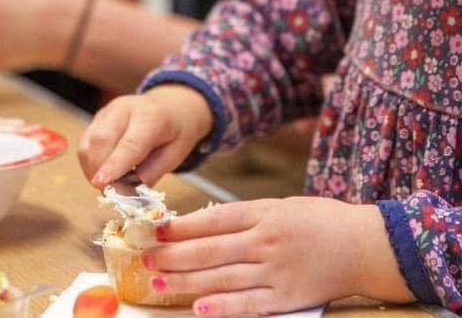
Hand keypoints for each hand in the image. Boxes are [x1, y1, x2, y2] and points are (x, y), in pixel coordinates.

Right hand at [78, 86, 211, 187]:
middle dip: (100, 171)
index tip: (101, 184)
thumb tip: (127, 191)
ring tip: (110, 183)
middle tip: (111, 193)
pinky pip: (85, 144)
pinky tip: (106, 171)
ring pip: (87, 143)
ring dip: (93, 170)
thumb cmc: (176, 132)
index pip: (129, 143)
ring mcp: (107, 112)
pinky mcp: (96, 118)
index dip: (114, 165)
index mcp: (151, 116)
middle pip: (101, 140)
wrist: (171, 106)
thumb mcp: (175, 154)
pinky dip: (90, 164)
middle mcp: (124, 109)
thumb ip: (151, 172)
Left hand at [147, 198, 413, 314]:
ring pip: (221, 277)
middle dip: (172, 255)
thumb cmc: (320, 222)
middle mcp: (266, 242)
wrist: (367, 246)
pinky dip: (221, 307)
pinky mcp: (287, 298)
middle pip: (209, 250)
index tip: (154, 231)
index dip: (178, 227)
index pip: (211, 220)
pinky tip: (197, 307)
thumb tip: (197, 225)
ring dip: (185, 281)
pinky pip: (248, 304)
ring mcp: (276, 271)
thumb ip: (243, 217)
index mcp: (264, 214)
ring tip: (158, 282)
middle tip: (146, 258)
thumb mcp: (280, 206)